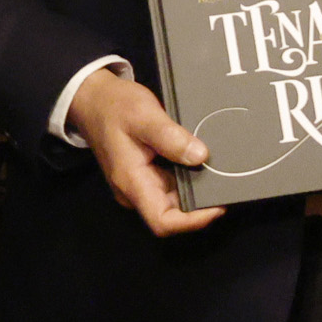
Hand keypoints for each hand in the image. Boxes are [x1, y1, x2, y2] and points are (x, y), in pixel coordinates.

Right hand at [74, 69, 222, 236]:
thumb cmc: (114, 106)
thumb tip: (200, 157)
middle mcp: (136, 191)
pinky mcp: (147, 176)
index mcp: (132, 182)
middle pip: (174, 214)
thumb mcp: (144, 115)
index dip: (193, 221)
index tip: (218, 205)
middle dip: (202, 204)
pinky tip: (203, 163)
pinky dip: (190, 178)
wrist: (94, 99)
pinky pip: (172, 185)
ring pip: (175, 200)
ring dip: (198, 190)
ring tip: (219, 171)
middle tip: (227, 183)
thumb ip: (171, 137)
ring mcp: (141, 185)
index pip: (163, 222)